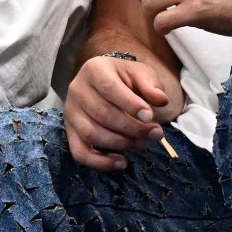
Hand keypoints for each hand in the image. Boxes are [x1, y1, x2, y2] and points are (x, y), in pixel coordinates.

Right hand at [64, 55, 174, 170]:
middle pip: (102, 113)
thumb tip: (161, 100)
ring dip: (121, 143)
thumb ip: (151, 84)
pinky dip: (100, 163)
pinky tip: (122, 162)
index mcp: (94, 69)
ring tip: (143, 143)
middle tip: (156, 133)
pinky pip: (80, 153)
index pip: (109, 88)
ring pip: (92, 133)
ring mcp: (71, 112)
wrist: (107, 82)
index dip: (130, 104)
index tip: (150, 116)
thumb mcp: (140, 73)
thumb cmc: (125, 78)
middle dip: (132, 128)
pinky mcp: (70, 132)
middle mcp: (77, 89)